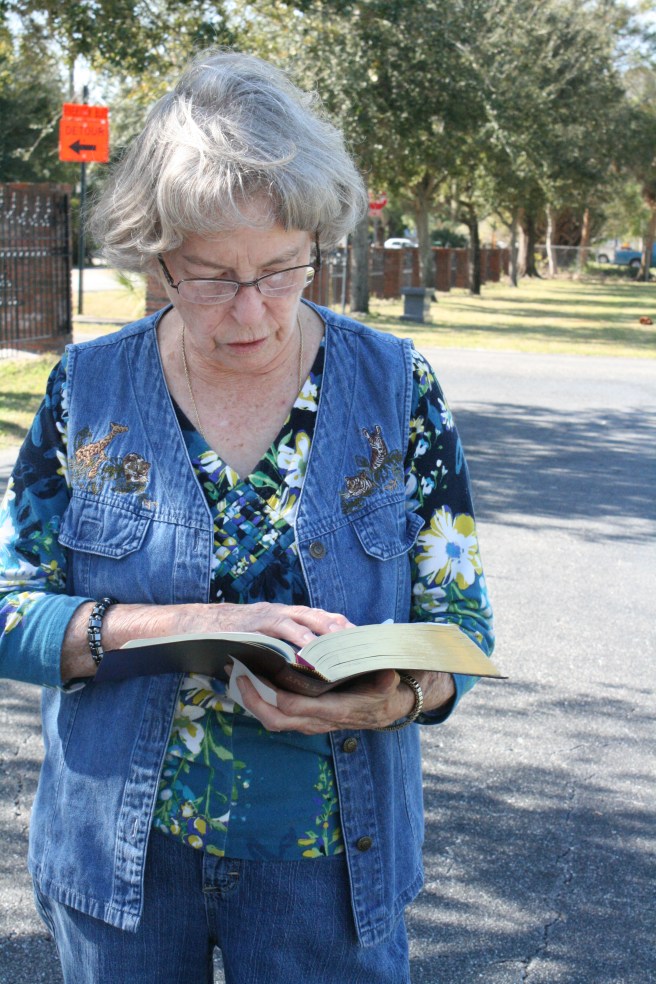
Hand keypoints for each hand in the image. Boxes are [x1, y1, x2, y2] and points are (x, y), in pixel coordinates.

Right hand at [179, 601, 354, 650]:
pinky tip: (309, 649)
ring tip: (343, 645)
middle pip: (319, 616)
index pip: (321, 618)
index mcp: (287, 616)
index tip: (362, 638)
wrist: (199, 625)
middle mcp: (282, 612)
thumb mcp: (264, 639)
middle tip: (361, 642)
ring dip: (324, 631)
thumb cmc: (234, 636)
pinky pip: (279, 628)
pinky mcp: (256, 624)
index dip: (341, 627)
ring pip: (303, 618)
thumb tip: (307, 666)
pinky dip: (295, 637)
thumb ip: (283, 647)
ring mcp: (269, 616)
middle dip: (341, 627)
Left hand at [233, 668, 455, 734]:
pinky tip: (255, 683)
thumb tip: (389, 674)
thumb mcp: (389, 682)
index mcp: (334, 710)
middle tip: (237, 674)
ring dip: (253, 701)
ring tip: (239, 676)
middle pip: (275, 719)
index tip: (255, 670)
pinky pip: (280, 717)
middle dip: (251, 699)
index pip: (293, 707)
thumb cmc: (386, 689)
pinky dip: (263, 702)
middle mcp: (318, 721)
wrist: (392, 706)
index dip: (270, 692)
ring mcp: (312, 722)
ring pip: (274, 721)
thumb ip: (385, 679)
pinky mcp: (309, 719)